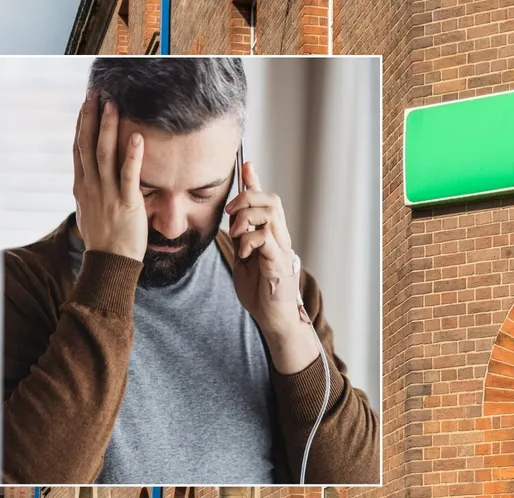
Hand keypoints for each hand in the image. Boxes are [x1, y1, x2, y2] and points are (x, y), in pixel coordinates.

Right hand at [72, 92, 147, 261]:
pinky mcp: (127, 203)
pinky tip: (137, 137)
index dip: (81, 124)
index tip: (86, 104)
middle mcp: (91, 187)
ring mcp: (107, 194)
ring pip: (104, 154)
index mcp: (82, 187)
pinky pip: (129, 175)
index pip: (78, 149)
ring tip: (113, 105)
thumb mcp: (92, 211)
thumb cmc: (105, 239)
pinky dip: (132, 155)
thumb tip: (89, 178)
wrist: (111, 263)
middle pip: (87, 145)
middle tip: (95, 93)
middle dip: (90, 117)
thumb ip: (91, 191)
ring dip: (108, 127)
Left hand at [225, 162, 304, 338]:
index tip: (245, 164)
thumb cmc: (259, 290)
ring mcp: (281, 248)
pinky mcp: (278, 261)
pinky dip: (250, 240)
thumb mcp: (243, 257)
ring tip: (237, 235)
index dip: (254, 180)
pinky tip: (244, 253)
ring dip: (247, 218)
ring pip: (270, 213)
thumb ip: (241, 236)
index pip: (264, 200)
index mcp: (270, 234)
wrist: (272, 317)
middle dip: (247, 198)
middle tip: (231, 213)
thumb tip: (233, 217)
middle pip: (271, 200)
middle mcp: (280, 236)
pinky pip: (266, 237)